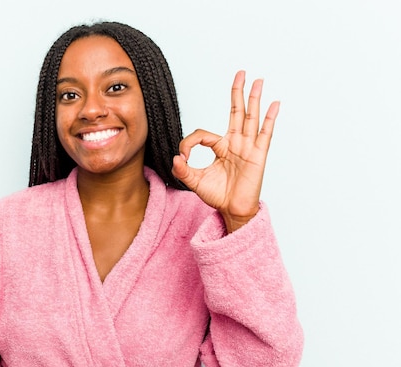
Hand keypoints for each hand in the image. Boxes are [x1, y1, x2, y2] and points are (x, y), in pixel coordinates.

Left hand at [172, 70, 278, 232]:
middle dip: (237, 92)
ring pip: (250, 118)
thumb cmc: (218, 195)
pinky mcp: (258, 155)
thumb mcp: (195, 181)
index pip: (203, 134)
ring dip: (253, 99)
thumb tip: (175, 158)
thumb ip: (183, 170)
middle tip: (241, 73)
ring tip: (257, 80)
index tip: (183, 155)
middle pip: (236, 112)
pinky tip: (274, 104)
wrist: (233, 210)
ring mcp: (248, 147)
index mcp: (220, 147)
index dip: (189, 142)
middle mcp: (235, 143)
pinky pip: (264, 134)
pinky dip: (270, 119)